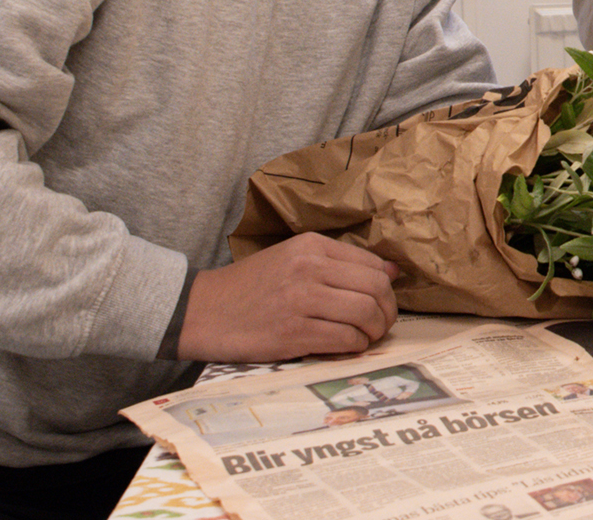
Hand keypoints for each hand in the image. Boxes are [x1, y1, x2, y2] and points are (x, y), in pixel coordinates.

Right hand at [178, 233, 399, 362]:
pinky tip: (349, 346)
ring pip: (364, 313)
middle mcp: (309, 268)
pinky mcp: (293, 333)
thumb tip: (392, 272)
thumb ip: (340, 262)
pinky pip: (344, 339)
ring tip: (368, 336)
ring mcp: (301, 301)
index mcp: (311, 246)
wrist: (201, 311)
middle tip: (382, 322)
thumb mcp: (292, 258)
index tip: (382, 300)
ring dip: (375, 330)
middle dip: (387, 310)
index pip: (372, 264)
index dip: (386, 286)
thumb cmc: (250, 287)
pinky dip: (355, 345)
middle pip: (375, 288)